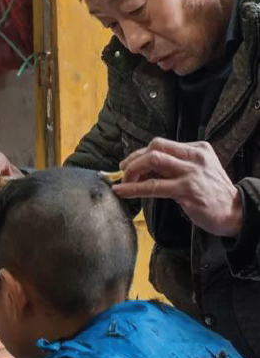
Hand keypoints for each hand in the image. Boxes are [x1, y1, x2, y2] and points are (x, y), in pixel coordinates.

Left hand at [113, 137, 241, 237]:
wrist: (235, 213)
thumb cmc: (211, 193)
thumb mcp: (195, 172)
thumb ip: (172, 167)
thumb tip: (141, 168)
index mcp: (196, 149)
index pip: (160, 144)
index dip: (139, 153)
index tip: (128, 164)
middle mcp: (195, 157)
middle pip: (154, 148)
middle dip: (133, 160)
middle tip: (124, 172)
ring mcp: (191, 173)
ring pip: (152, 162)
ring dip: (132, 172)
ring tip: (122, 183)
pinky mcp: (187, 190)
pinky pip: (153, 186)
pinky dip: (133, 188)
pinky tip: (122, 191)